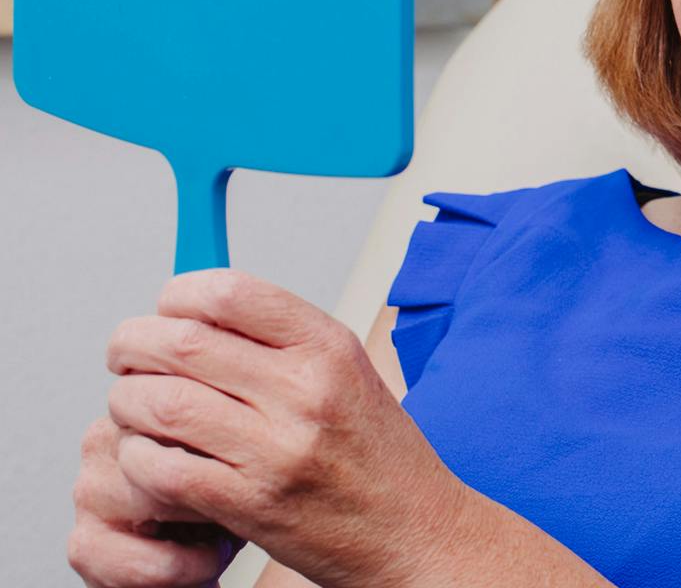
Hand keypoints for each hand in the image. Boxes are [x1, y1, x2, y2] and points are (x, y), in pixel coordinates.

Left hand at [99, 269, 466, 587]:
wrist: (413, 531)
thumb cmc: (377, 456)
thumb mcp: (347, 375)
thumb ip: (281, 343)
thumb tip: (199, 313)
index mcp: (329, 348)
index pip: (231, 293)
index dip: (179, 295)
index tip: (166, 309)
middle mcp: (305, 391)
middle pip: (183, 343)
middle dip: (132, 345)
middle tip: (125, 357)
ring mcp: (277, 449)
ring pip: (162, 404)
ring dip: (127, 404)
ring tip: (133, 410)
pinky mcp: (250, 504)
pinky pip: (162, 469)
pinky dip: (138, 459)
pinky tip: (150, 457)